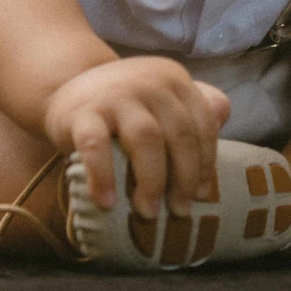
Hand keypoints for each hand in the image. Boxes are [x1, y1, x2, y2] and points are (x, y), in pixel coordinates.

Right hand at [42, 56, 230, 219]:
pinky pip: (96, 147)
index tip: (202, 195)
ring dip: (152, 182)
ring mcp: (114, 95)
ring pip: (146, 139)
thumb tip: (225, 116)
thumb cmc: (123, 104)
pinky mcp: (82, 112)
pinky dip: (104, 177)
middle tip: (179, 211)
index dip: (206, 163)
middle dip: (184, 179)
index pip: (203, 123)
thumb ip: (193, 107)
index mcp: (173, 79)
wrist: (65, 88)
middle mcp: (148, 82)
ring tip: (149, 212)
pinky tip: (107, 202)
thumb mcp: (161, 98)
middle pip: (180, 135)